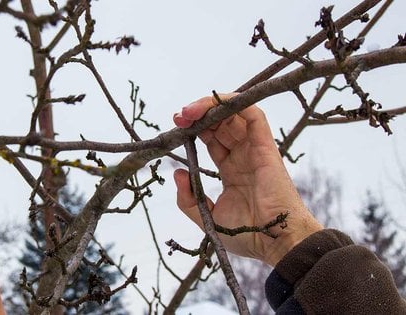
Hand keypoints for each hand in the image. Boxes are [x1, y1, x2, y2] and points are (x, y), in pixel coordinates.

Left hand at [173, 94, 321, 265]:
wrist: (274, 244)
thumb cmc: (247, 235)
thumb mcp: (207, 218)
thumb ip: (189, 198)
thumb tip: (178, 173)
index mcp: (231, 171)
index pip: (211, 139)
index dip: (193, 130)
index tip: (175, 128)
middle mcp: (242, 156)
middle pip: (219, 123)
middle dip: (197, 115)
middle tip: (178, 117)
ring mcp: (254, 150)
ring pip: (234, 114)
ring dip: (210, 106)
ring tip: (188, 112)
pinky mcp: (266, 146)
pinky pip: (253, 115)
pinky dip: (235, 102)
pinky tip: (213, 104)